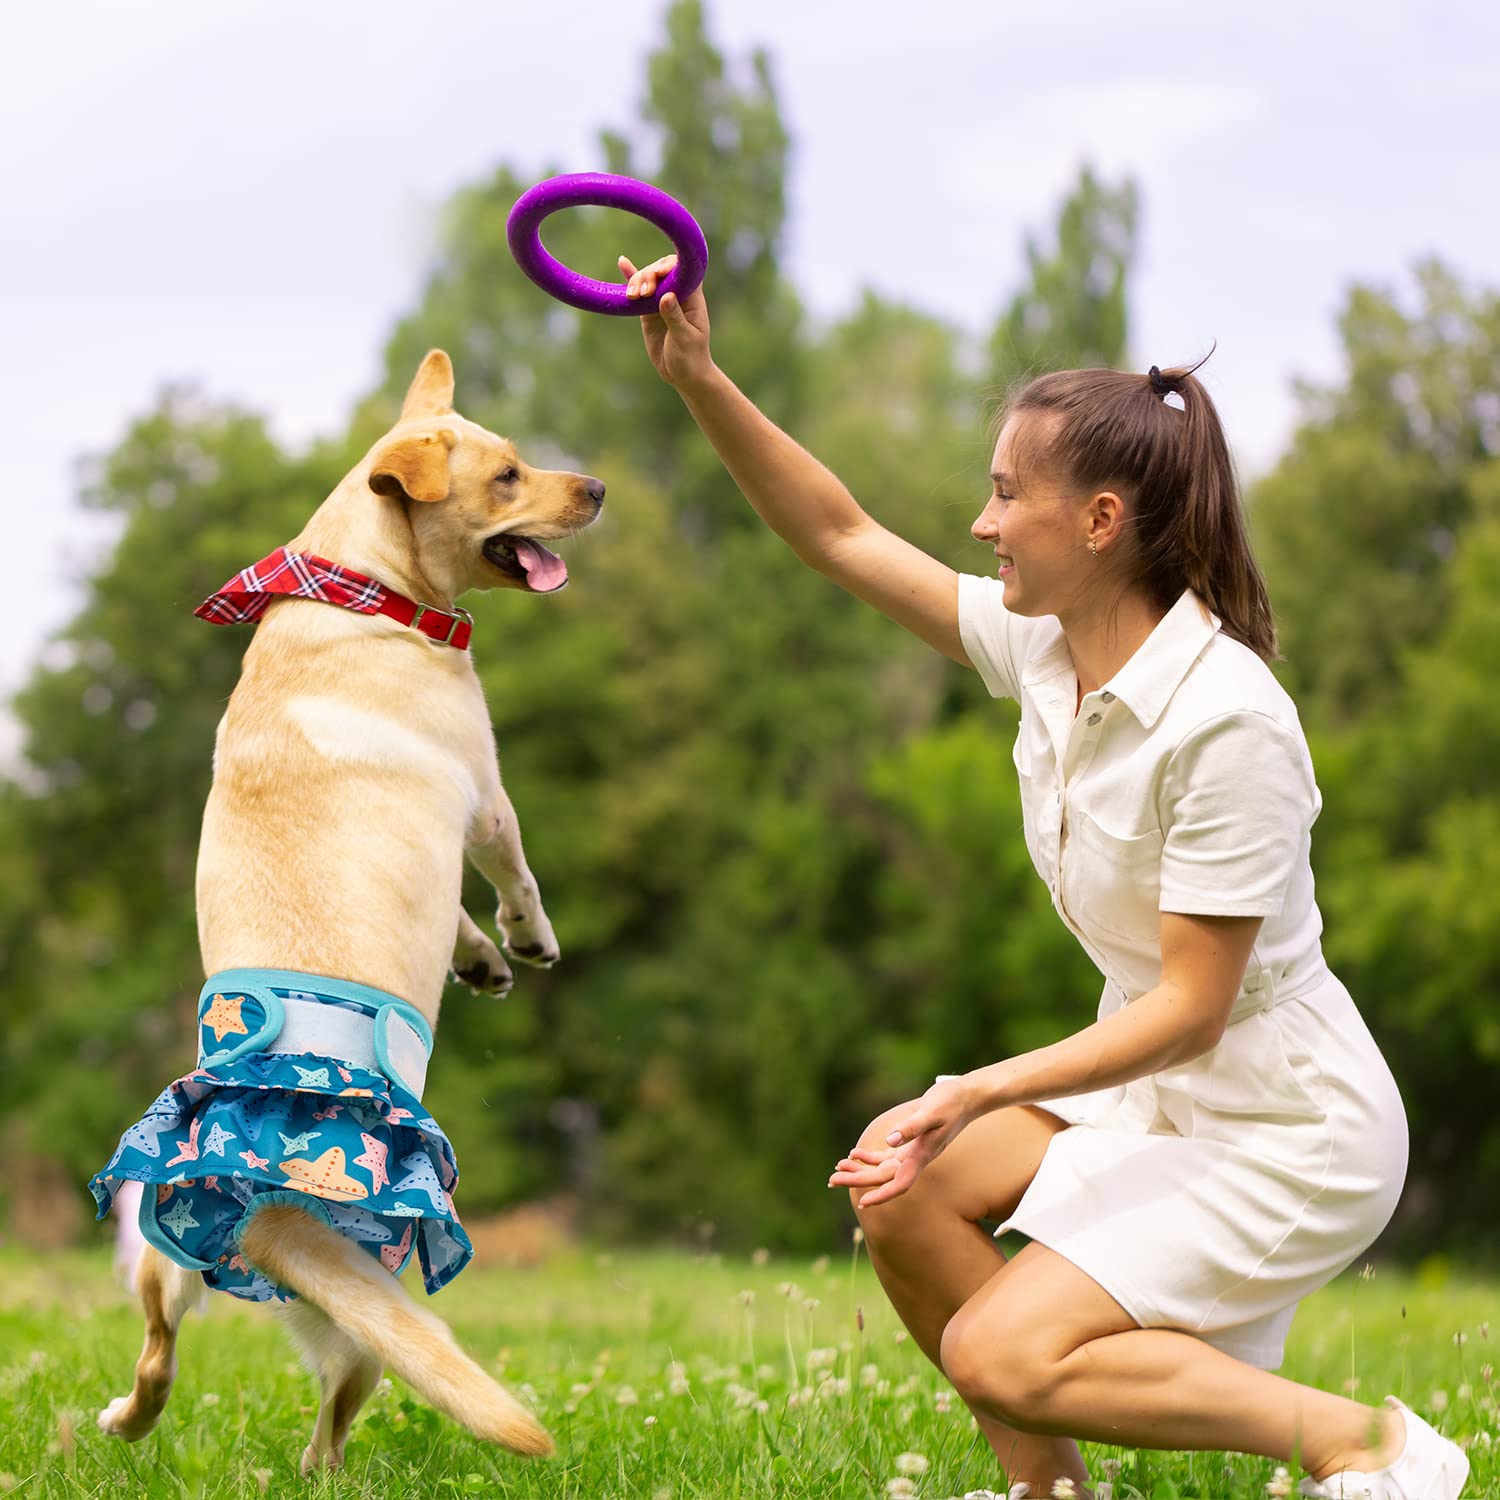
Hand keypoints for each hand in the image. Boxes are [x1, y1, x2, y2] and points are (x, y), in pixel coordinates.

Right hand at [618, 252, 713, 390]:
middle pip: (661, 271)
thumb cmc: (691, 357)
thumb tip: (666, 296)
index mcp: (692, 297)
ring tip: (632, 295)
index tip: (659, 274)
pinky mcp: (648, 310)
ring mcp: (661, 300)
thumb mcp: (684, 339)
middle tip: (643, 294)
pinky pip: (639, 291)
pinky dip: (631, 277)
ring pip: (647, 279)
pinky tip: (622, 262)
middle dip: (649, 275)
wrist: (683, 374)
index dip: (670, 266)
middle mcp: (677, 294)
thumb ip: (675, 318)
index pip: (683, 270)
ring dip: (637, 281)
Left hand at [827, 1078, 975, 1208]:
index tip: (863, 1203)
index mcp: (921, 1156)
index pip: (900, 1184)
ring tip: (837, 1169)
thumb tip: (889, 1140)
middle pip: (883, 1178)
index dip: (882, 1195)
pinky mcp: (910, 1144)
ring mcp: (912, 1153)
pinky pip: (886, 1157)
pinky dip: (870, 1158)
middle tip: (831, 1180)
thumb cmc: (950, 1104)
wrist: (965, 1098)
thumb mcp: (931, 1113)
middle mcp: (915, 1159)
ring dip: (860, 1170)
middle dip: (858, 1180)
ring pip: (882, 1169)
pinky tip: (855, 1155)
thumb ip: (911, 1127)